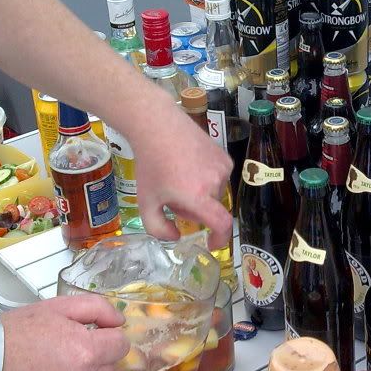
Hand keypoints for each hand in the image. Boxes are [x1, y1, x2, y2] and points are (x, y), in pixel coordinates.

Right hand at [0, 295, 128, 370]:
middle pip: (113, 366)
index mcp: (86, 350)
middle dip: (100, 354)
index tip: (95, 334)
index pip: (122, 344)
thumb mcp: (59, 306)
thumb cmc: (19, 331)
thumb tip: (119, 322)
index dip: (109, 335)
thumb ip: (97, 308)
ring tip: (71, 368)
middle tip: (74, 348)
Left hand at [126, 86, 233, 249]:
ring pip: (215, 193)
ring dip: (201, 194)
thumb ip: (159, 229)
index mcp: (198, 196)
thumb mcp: (146, 202)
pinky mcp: (224, 156)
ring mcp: (222, 168)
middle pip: (211, 209)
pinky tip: (190, 166)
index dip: (221, 239)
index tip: (212, 244)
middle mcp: (215, 183)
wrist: (158, 126)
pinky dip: (207, 179)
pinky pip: (219, 177)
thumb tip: (177, 236)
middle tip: (174, 199)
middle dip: (195, 210)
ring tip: (180, 178)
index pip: (222, 224)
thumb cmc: (151, 166)